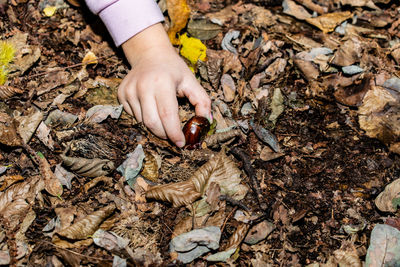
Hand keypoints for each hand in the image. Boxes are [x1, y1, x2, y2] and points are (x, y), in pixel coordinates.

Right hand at [118, 23, 210, 146]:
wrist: (150, 54)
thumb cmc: (174, 70)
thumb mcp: (191, 82)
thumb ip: (202, 102)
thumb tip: (206, 121)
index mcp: (162, 82)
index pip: (167, 115)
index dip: (174, 132)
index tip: (181, 143)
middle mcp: (143, 86)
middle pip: (152, 123)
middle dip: (164, 134)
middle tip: (173, 136)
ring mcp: (129, 90)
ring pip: (142, 122)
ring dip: (155, 126)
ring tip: (163, 117)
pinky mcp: (121, 94)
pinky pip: (133, 116)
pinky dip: (144, 118)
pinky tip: (150, 107)